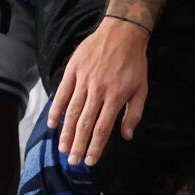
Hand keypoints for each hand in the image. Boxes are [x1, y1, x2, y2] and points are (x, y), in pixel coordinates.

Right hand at [47, 14, 149, 165]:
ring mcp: (84, 80)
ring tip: (62, 148)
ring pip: (72, 111)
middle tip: (72, 161)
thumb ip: (134, 114)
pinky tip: (52, 124)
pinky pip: (62, 93)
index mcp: (115, 97)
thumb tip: (127, 136)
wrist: (122, 32)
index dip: (95, 147)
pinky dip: (56, 109)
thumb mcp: (141, 89)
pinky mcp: (73, 70)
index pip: (103, 128)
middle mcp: (98, 90)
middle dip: (78, 145)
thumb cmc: (134, 63)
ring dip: (66, 132)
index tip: (89, 161)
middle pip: (85, 124)